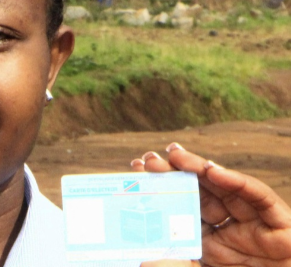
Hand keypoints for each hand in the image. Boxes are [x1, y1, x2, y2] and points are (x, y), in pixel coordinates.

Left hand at [131, 143, 290, 266]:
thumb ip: (166, 263)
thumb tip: (135, 255)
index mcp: (208, 245)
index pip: (182, 209)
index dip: (161, 189)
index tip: (136, 170)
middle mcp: (229, 233)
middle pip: (200, 194)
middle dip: (176, 173)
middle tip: (151, 157)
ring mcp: (255, 229)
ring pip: (226, 190)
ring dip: (200, 169)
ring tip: (176, 156)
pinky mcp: (281, 229)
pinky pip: (259, 198)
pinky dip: (237, 182)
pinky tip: (213, 170)